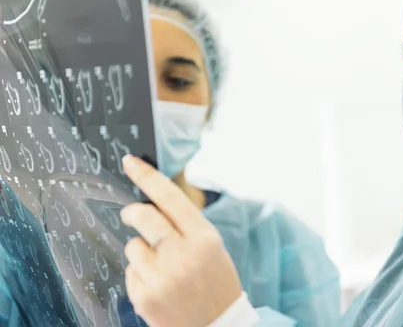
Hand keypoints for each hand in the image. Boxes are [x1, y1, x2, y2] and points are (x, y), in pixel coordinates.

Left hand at [120, 155, 242, 326]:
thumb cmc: (216, 284)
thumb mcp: (212, 248)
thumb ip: (186, 227)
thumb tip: (153, 204)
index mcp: (204, 238)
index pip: (171, 197)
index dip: (147, 177)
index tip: (130, 162)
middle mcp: (183, 254)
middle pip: (144, 216)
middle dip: (133, 212)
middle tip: (132, 214)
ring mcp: (162, 276)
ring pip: (133, 246)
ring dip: (141, 252)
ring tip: (161, 268)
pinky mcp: (145, 297)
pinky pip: (131, 272)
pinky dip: (140, 275)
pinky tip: (158, 286)